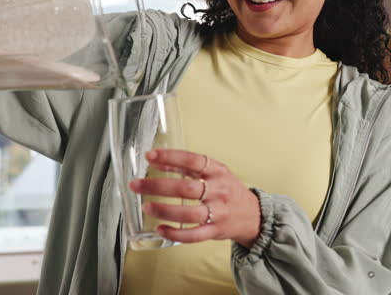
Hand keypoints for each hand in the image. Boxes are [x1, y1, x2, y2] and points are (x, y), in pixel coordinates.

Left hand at [129, 149, 261, 246]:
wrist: (253, 215)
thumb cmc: (229, 190)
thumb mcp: (215, 172)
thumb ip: (188, 167)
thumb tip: (158, 161)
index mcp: (218, 171)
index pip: (193, 161)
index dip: (170, 157)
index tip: (150, 156)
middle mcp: (219, 191)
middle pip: (186, 188)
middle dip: (158, 186)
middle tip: (136, 185)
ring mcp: (218, 212)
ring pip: (189, 213)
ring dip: (165, 210)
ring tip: (146, 207)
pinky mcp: (215, 231)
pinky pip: (193, 235)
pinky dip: (175, 233)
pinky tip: (160, 229)